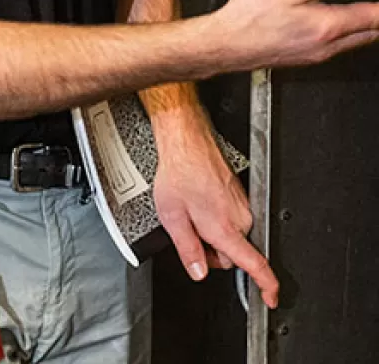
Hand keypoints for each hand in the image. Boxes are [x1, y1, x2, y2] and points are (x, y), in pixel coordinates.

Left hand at [153, 108, 278, 309]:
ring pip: (231, 234)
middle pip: (234, 252)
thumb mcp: (172, 218)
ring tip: (192, 211)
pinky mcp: (240, 194)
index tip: (270, 299)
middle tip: (191, 232)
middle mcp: (241, 218)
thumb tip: (199, 273)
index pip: (256, 265)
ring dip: (214, 231)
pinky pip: (232, 217)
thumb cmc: (180, 173)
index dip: (266, 286)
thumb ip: (188, 250)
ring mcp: (242, 205)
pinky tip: (199, 202)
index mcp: (226, 229)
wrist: (187, 143)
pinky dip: (217, 217)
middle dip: (213, 250)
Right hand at [213, 0, 378, 72]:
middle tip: (377, 9)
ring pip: (352, 43)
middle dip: (377, 21)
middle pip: (368, 35)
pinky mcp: (301, 59)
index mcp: (327, 26)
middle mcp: (325, 45)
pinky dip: (341, 37)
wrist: (224, 44)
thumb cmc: (249, 17)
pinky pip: (333, 49)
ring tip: (364, 15)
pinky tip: (329, 27)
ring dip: (362, 29)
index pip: (373, 18)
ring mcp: (314, 55)